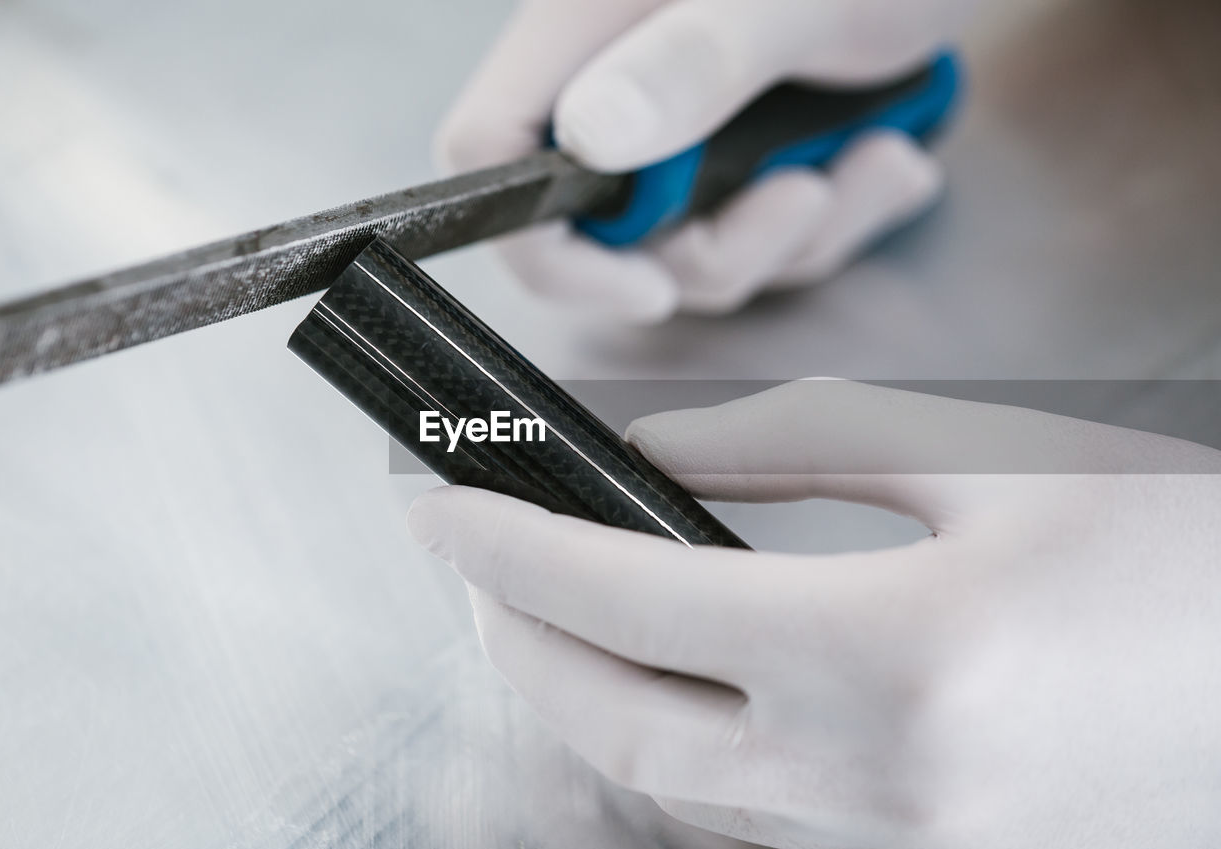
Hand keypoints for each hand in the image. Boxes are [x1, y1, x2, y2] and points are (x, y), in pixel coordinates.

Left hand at [408, 380, 1220, 848]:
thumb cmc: (1180, 553)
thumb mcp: (987, 459)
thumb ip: (792, 448)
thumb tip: (644, 456)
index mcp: (898, 659)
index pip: (630, 601)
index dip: (512, 549)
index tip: (440, 506)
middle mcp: (883, 783)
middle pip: (617, 723)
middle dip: (516, 636)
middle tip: (474, 558)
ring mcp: (900, 848)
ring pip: (672, 783)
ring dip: (585, 692)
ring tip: (549, 605)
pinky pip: (748, 814)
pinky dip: (674, 740)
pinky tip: (662, 675)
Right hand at [435, 0, 965, 320]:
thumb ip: (698, 60)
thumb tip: (592, 134)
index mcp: (589, 34)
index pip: (490, 154)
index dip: (546, 245)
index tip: (648, 284)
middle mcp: (621, 88)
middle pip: (608, 234)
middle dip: (722, 247)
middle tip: (807, 193)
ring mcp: (684, 128)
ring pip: (696, 246)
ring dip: (798, 233)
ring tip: (876, 157)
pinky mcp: (742, 154)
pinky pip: (760, 235)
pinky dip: (830, 219)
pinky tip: (887, 155)